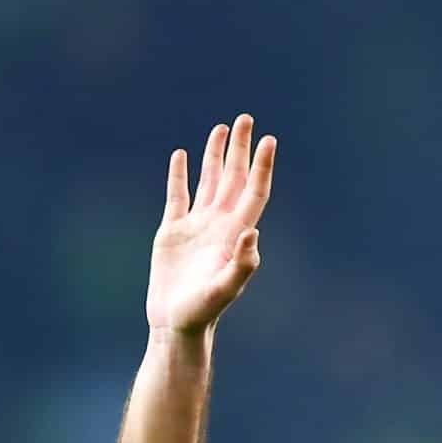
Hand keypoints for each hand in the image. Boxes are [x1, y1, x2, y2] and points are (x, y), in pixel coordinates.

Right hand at [147, 113, 276, 334]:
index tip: (269, 141)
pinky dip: (179, 175)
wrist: (176, 324)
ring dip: (215, 155)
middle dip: (240, 149)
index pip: (253, 193)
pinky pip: (178, 196)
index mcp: (234, 235)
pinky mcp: (172, 232)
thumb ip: (241, 264)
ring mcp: (196, 226)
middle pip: (233, 179)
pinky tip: (181, 156)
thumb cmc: (203, 312)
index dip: (261, 167)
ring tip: (221, 129)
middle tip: (246, 118)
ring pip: (209, 181)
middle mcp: (219, 225)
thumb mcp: (224, 290)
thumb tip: (253, 234)